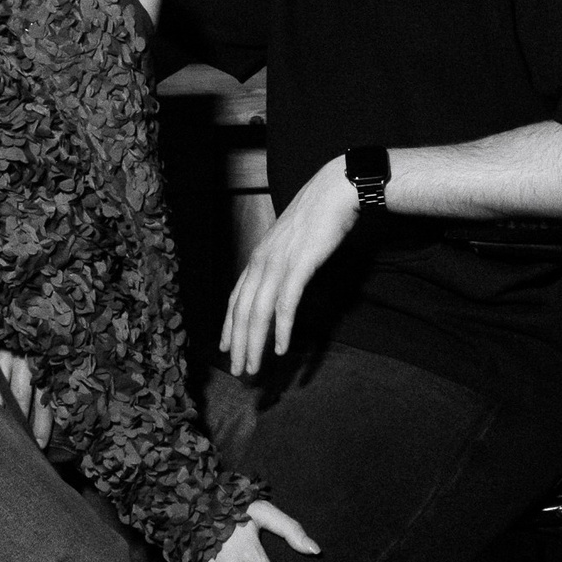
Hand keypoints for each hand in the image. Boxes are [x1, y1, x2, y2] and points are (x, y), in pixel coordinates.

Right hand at [0, 345, 55, 450]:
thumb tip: (55, 414)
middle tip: (15, 442)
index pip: (44, 398)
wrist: (18, 302)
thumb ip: (47, 381)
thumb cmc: (38, 336)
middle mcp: (24, 357)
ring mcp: (3, 351)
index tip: (40, 445)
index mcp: (43, 362)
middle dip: (18, 421)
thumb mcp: (48, 355)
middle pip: (19, 395)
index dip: (43, 423)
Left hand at [221, 157, 358, 376]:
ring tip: (254, 368)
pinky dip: (282, 329)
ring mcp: (279, 264)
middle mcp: (261, 262)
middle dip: (238, 344)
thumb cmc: (316, 215)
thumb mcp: (290, 241)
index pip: (235, 298)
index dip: (229, 326)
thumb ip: (281, 262)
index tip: (226, 348)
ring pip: (258, 313)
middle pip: (242, 311)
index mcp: (257, 257)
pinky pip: (286, 304)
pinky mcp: (299, 265)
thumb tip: (281, 280)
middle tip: (239, 371)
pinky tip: (282, 348)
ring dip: (254, 344)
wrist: (334, 190)